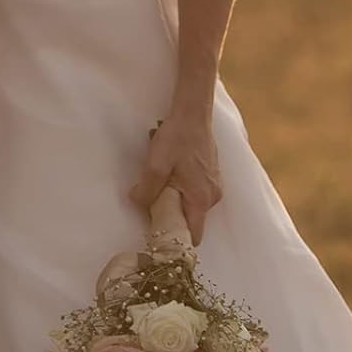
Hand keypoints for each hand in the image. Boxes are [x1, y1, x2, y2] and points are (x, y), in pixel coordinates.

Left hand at [128, 105, 221, 244]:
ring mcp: (214, 186)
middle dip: (173, 216)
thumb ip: (146, 190)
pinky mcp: (211, 176)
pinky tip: (172, 172)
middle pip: (192, 221)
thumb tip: (137, 203)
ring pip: (192, 206)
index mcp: (201, 199)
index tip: (159, 232)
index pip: (193, 236)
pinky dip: (183, 189)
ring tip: (163, 182)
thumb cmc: (177, 138)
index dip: (176, 238)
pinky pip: (196, 193)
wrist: (192, 114)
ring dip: (176, 200)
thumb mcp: (155, 165)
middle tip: (154, 203)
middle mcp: (212, 197)